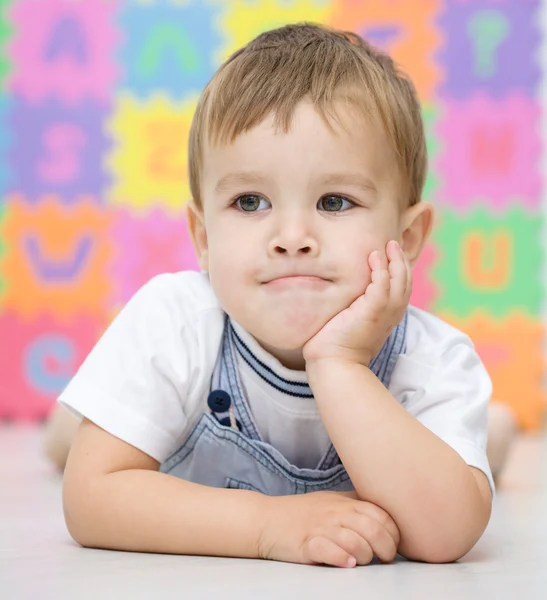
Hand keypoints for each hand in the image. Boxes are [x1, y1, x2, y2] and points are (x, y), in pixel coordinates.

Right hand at [257, 490, 400, 567]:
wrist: (266, 520)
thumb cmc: (302, 513)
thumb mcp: (331, 501)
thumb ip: (356, 504)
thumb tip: (386, 514)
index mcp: (345, 503)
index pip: (382, 515)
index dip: (394, 533)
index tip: (392, 545)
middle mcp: (336, 512)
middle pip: (373, 528)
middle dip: (386, 548)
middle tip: (382, 559)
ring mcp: (321, 527)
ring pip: (355, 540)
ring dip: (365, 555)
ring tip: (360, 561)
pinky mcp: (306, 543)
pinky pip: (328, 550)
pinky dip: (342, 558)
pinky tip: (346, 563)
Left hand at [303, 240, 410, 366]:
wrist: (333, 363)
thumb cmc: (336, 346)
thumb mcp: (352, 323)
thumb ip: (355, 308)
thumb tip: (344, 296)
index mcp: (388, 317)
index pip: (402, 289)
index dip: (400, 271)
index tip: (392, 255)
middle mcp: (391, 314)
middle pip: (405, 281)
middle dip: (401, 261)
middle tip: (393, 243)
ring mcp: (384, 313)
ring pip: (399, 280)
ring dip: (395, 260)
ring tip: (388, 245)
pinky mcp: (372, 311)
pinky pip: (382, 284)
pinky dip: (380, 269)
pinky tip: (373, 257)